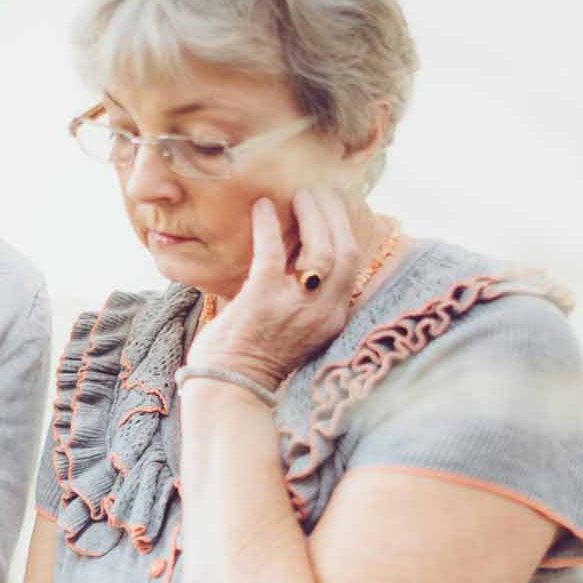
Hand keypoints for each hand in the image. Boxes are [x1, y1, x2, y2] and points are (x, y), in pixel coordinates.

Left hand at [188, 186, 371, 390]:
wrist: (229, 391)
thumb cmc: (254, 357)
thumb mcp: (297, 326)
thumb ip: (305, 293)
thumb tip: (298, 248)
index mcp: (334, 318)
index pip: (353, 264)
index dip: (345, 228)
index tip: (334, 206)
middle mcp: (323, 313)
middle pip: (346, 250)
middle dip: (335, 214)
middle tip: (318, 191)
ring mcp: (296, 306)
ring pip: (322, 249)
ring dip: (312, 216)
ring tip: (298, 195)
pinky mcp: (263, 299)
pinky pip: (273, 252)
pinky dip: (268, 225)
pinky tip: (261, 207)